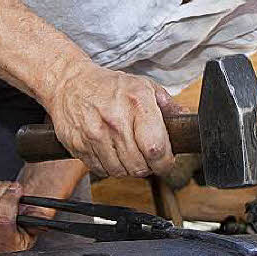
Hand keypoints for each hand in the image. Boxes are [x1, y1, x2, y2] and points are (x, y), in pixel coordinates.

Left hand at [0, 180, 35, 255]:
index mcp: (9, 247)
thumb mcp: (35, 229)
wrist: (8, 248)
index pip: (3, 220)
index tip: (16, 190)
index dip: (9, 200)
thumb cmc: (21, 237)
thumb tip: (37, 206)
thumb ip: (38, 217)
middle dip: (1, 191)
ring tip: (0, 189)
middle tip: (10, 186)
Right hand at [46, 61, 176, 178]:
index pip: (156, 148)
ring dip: (128, 168)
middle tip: (146, 156)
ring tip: (127, 152)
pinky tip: (110, 151)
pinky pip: (101, 170)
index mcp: (136, 102)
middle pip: (139, 166)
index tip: (165, 160)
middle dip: (147, 166)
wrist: (69, 83)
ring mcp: (95, 134)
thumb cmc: (108, 86)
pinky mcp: (79, 146)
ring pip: (120, 172)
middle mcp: (115, 119)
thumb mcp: (143, 86)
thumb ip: (167, 106)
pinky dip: (109, 167)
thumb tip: (186, 122)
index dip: (165, 162)